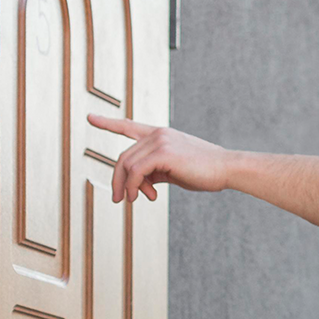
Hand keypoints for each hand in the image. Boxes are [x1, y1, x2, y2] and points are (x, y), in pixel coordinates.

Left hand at [88, 114, 235, 202]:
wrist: (227, 169)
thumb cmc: (205, 172)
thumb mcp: (175, 171)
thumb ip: (155, 172)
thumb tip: (139, 185)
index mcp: (161, 135)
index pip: (129, 126)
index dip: (108, 123)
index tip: (90, 117)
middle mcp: (157, 134)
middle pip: (123, 157)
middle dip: (117, 180)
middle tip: (119, 199)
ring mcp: (160, 141)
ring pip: (127, 165)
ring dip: (127, 187)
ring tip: (134, 200)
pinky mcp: (163, 153)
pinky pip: (136, 171)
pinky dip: (134, 186)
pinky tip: (143, 196)